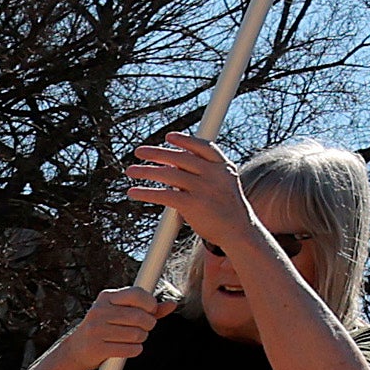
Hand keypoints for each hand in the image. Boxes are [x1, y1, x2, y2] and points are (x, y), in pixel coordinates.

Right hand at [51, 287, 166, 369]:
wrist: (77, 350)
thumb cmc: (105, 328)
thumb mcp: (122, 313)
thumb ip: (148, 309)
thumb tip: (173, 304)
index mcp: (106, 298)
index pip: (136, 294)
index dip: (150, 304)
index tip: (151, 311)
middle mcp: (99, 311)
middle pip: (140, 316)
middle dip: (149, 324)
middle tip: (145, 328)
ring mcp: (96, 329)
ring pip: (137, 334)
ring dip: (142, 338)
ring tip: (134, 338)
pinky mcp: (97, 348)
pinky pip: (130, 349)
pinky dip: (135, 350)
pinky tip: (130, 348)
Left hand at [122, 134, 267, 259]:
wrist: (239, 232)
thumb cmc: (227, 209)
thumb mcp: (223, 185)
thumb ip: (202, 173)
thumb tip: (173, 164)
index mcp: (224, 167)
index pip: (204, 147)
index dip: (185, 140)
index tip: (169, 137)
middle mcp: (215, 174)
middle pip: (181, 158)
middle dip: (157, 153)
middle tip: (139, 151)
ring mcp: (204, 189)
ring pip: (168, 174)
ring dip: (146, 171)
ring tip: (131, 171)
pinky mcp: (192, 204)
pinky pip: (163, 195)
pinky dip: (145, 192)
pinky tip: (133, 192)